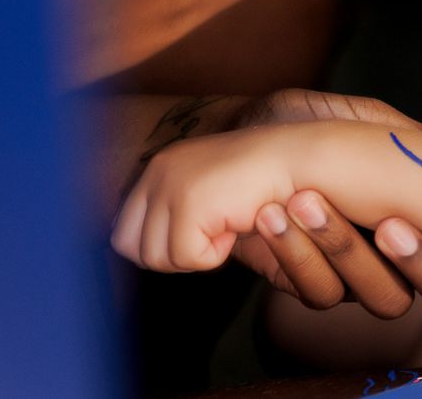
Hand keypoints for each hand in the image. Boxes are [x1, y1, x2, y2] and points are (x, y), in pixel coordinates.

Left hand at [113, 122, 301, 272]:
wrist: (298, 162)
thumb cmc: (260, 189)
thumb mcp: (206, 198)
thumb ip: (173, 216)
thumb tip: (141, 254)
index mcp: (158, 168)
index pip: (123, 234)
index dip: (159, 249)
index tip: (198, 236)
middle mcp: (157, 171)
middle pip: (130, 249)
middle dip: (171, 256)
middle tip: (211, 237)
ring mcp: (170, 185)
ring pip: (156, 258)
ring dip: (196, 254)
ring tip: (226, 226)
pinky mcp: (189, 201)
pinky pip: (188, 258)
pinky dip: (215, 254)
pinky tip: (236, 225)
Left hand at [233, 89, 421, 328]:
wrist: (248, 133)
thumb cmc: (318, 123)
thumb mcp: (376, 124)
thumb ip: (420, 150)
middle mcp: (409, 257)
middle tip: (391, 225)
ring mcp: (363, 277)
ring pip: (383, 297)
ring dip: (343, 249)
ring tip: (306, 201)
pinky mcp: (312, 286)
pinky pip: (319, 292)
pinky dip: (297, 254)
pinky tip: (276, 216)